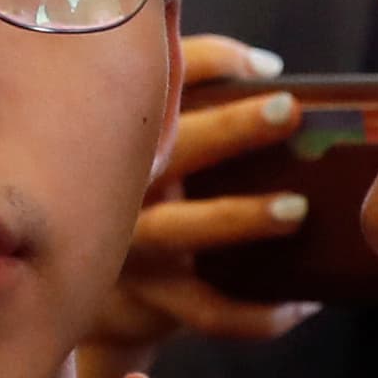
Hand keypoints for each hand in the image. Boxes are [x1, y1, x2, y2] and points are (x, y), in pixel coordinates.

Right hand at [85, 36, 319, 377]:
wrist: (73, 287)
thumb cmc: (140, 194)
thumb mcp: (152, 141)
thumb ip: (196, 91)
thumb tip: (266, 67)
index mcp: (132, 135)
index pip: (167, 82)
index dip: (215, 64)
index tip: (271, 70)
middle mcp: (127, 186)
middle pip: (175, 148)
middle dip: (232, 128)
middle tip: (288, 110)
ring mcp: (137, 246)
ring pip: (186, 231)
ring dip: (242, 218)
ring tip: (296, 208)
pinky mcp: (154, 300)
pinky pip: (211, 312)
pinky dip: (260, 313)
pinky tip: (303, 302)